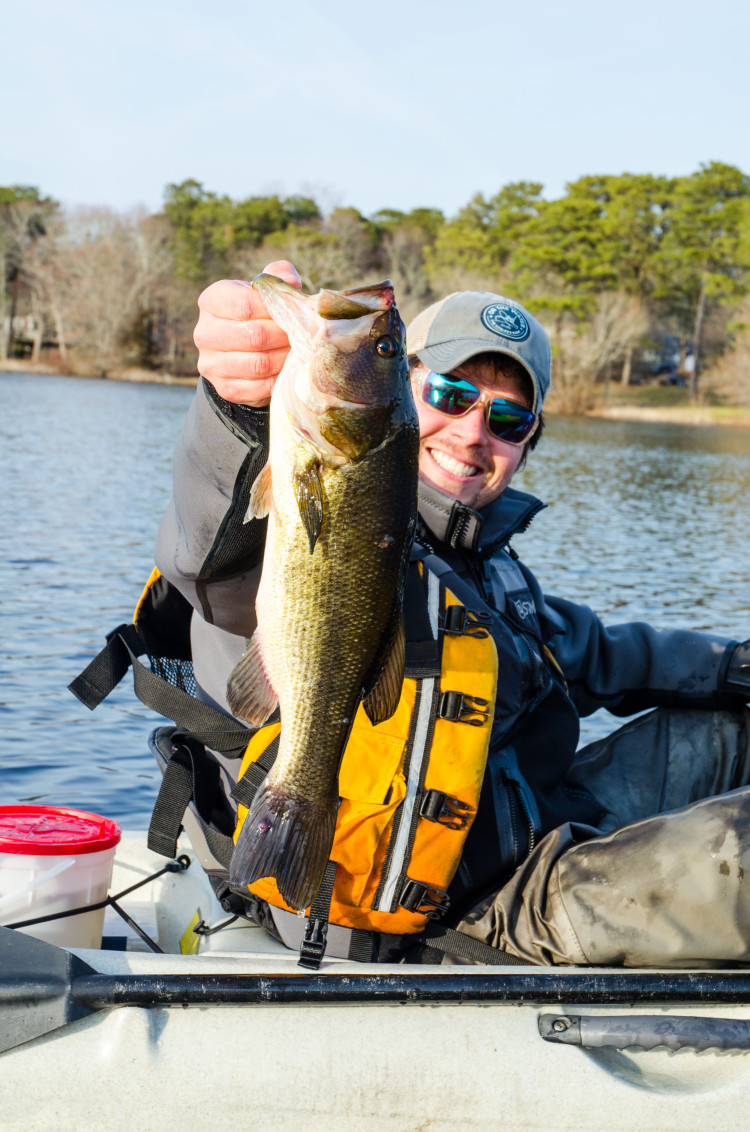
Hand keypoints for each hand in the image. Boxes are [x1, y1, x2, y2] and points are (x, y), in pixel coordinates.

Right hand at [193, 260, 301, 405]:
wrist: (242, 352)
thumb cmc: (258, 313)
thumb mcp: (264, 290)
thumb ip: (277, 278)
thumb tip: (290, 281)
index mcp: (211, 301)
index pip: (245, 304)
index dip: (275, 309)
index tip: (293, 313)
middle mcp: (204, 332)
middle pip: (254, 336)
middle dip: (284, 336)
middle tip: (302, 336)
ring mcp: (210, 363)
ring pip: (257, 364)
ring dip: (284, 359)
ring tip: (298, 352)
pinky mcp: (224, 388)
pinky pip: (257, 387)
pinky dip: (277, 380)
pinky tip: (286, 370)